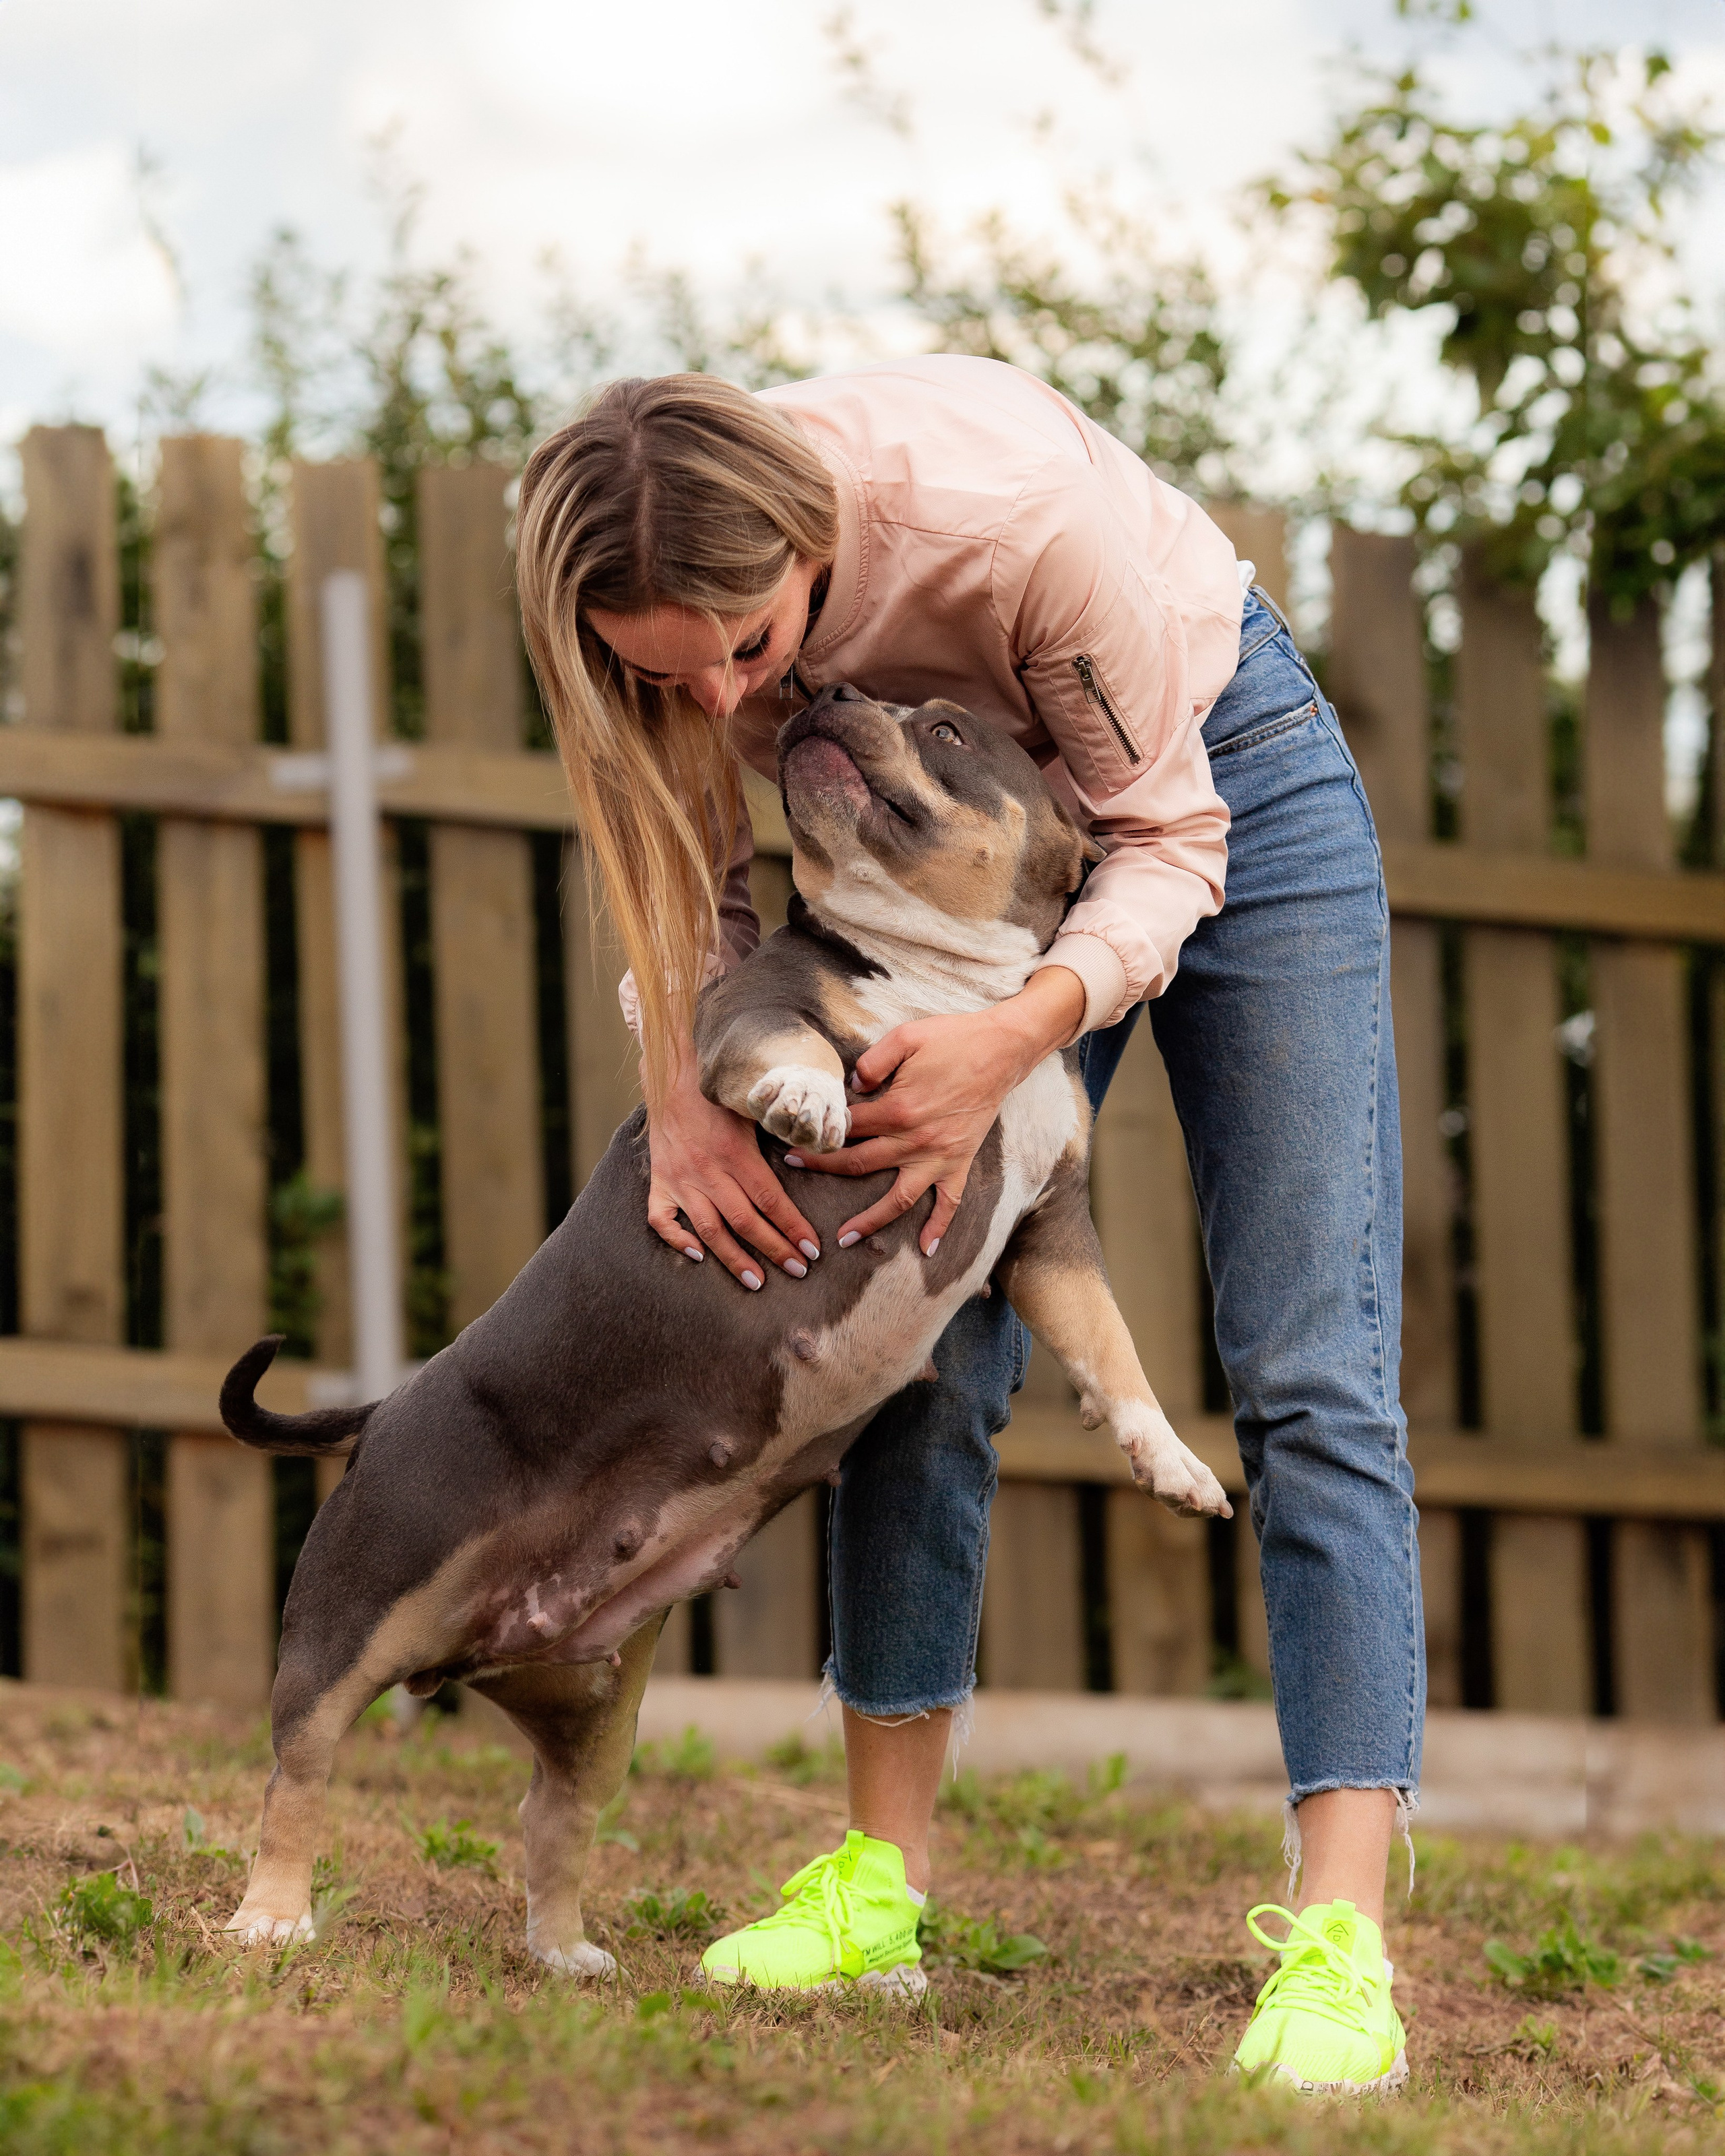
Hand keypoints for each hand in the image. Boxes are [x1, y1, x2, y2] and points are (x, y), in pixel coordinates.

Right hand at [646, 1053, 822, 1289]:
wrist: (670, 1074)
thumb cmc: (720, 1091)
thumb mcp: (754, 1108)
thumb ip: (781, 1132)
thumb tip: (819, 1150)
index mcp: (735, 1153)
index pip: (770, 1199)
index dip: (793, 1227)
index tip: (813, 1249)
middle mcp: (706, 1171)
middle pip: (744, 1222)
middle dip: (775, 1250)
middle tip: (798, 1271)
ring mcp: (679, 1179)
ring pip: (708, 1230)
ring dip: (734, 1259)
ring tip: (757, 1281)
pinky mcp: (658, 1181)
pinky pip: (661, 1219)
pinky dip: (677, 1240)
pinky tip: (697, 1255)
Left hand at [787, 967, 1085, 1254]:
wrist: (1003, 1048)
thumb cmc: (953, 1039)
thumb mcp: (905, 1037)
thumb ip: (872, 1061)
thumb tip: (850, 1086)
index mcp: (898, 1109)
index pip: (848, 1127)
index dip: (820, 1128)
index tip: (796, 1130)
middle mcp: (917, 1140)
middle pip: (859, 1163)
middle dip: (822, 1167)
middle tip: (793, 1168)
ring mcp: (940, 1155)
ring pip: (899, 1198)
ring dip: (871, 1220)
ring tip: (845, 1239)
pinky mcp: (960, 1161)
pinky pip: (950, 1202)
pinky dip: (938, 1226)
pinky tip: (925, 1248)